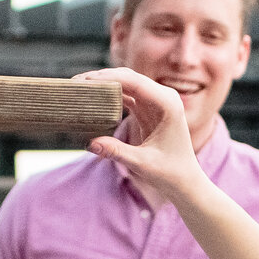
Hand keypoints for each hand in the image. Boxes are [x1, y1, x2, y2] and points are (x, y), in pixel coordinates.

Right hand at [81, 69, 207, 208]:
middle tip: (74, 83)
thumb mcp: (143, 163)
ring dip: (102, 84)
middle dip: (101, 77)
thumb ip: (117, 152)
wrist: (184, 180)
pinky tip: (89, 97)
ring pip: (125, 83)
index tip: (84, 81)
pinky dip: (107, 95)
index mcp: (167, 103)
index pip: (135, 81)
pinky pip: (125, 95)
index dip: (108, 78)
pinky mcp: (147, 108)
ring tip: (77, 87)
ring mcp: (155, 101)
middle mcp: (163, 97)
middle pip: (128, 77)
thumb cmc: (170, 173)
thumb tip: (90, 143)